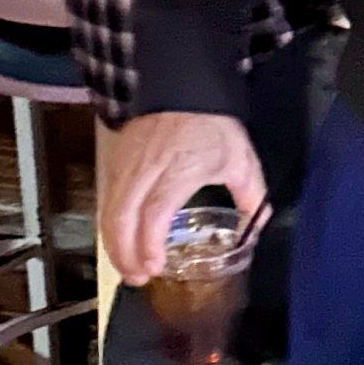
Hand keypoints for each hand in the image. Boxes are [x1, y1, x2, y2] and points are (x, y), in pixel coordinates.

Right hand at [101, 111, 266, 286]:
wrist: (179, 86)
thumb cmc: (211, 123)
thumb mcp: (240, 158)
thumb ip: (250, 194)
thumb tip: (256, 224)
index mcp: (179, 169)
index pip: (154, 211)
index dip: (149, 242)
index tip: (154, 265)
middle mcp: (146, 169)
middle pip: (122, 217)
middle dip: (125, 254)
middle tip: (138, 277)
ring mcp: (127, 165)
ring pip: (109, 211)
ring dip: (115, 244)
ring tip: (129, 267)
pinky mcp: (116, 162)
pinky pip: (107, 199)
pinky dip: (110, 225)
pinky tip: (121, 241)